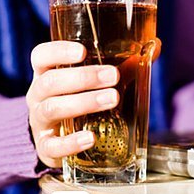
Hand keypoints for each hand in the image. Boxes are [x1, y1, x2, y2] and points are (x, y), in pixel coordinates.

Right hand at [26, 41, 119, 167]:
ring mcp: (39, 122)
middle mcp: (37, 95)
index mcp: (46, 73)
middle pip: (50, 82)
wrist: (60, 139)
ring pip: (52, 109)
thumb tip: (155, 45)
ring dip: (83, 103)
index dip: (58, 51)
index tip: (83, 51)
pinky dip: (71, 142)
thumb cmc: (79, 99)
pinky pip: (52, 146)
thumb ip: (123, 64)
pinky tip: (90, 137)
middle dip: (82, 78)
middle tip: (113, 76)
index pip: (41, 56)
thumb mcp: (96, 82)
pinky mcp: (45, 147)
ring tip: (112, 99)